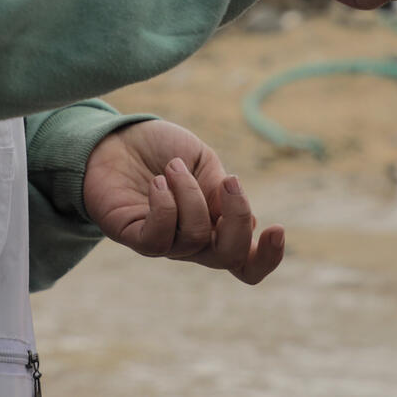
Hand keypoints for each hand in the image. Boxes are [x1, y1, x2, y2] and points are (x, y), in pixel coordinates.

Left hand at [82, 120, 283, 284]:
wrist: (118, 138)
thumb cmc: (162, 150)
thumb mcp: (204, 162)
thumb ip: (222, 190)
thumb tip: (239, 218)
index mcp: (217, 225)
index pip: (247, 259)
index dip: (268, 257)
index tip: (278, 228)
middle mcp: (193, 241)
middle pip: (229, 257)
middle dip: (237, 221)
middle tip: (231, 182)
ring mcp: (164, 242)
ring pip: (195, 238)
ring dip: (190, 193)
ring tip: (173, 165)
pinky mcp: (134, 237)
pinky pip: (158, 239)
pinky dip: (165, 206)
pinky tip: (158, 182)